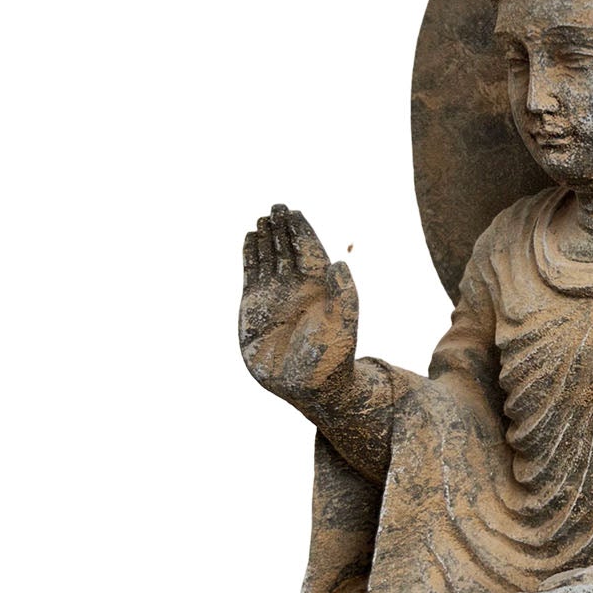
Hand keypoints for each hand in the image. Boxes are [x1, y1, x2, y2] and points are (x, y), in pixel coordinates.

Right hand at [240, 204, 358, 407]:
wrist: (305, 386)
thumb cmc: (330, 358)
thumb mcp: (342, 326)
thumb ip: (344, 295)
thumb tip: (340, 263)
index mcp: (320, 287)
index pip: (309, 250)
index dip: (302, 231)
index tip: (295, 212)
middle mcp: (297, 287)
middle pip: (288, 248)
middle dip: (283, 228)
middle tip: (277, 206)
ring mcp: (275, 294)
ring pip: (270, 257)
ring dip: (266, 238)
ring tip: (263, 218)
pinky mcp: (255, 305)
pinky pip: (252, 273)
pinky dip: (250, 255)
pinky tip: (249, 238)